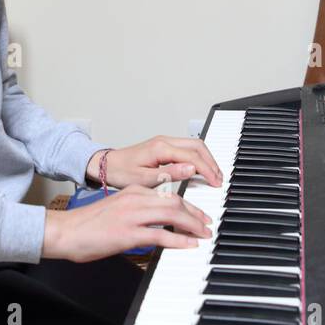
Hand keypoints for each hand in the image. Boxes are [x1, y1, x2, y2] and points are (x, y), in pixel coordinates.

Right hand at [42, 185, 212, 262]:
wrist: (65, 231)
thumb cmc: (88, 225)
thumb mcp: (117, 210)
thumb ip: (138, 212)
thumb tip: (157, 225)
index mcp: (132, 191)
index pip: (169, 194)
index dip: (188, 205)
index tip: (198, 215)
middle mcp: (134, 198)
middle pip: (175, 202)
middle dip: (195, 214)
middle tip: (206, 226)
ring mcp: (131, 215)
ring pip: (171, 214)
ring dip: (192, 225)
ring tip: (202, 234)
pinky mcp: (127, 233)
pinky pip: (160, 235)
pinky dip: (178, 240)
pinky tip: (188, 245)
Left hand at [86, 136, 222, 189]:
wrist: (106, 165)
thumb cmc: (120, 173)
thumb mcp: (144, 179)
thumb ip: (169, 174)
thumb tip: (191, 169)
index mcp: (160, 148)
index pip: (192, 157)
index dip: (207, 170)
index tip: (215, 183)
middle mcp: (164, 141)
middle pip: (198, 146)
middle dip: (211, 162)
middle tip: (219, 179)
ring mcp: (164, 142)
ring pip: (194, 145)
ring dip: (206, 159)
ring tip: (213, 175)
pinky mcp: (164, 146)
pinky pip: (187, 148)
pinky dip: (198, 157)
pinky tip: (201, 169)